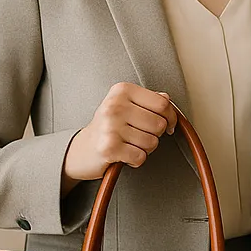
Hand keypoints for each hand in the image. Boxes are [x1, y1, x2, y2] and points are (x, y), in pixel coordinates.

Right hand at [61, 83, 175, 191]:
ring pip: (152, 142)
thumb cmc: (107, 127)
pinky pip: (140, 157)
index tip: (168, 123)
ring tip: (129, 144)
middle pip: (160, 124)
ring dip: (145, 148)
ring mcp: (110, 126)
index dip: (170, 116)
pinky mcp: (109, 148)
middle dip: (155, 134)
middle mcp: (115, 106)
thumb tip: (167, 99)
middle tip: (139, 135)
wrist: (80, 149)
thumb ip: (148, 100)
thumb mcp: (125, 105)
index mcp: (122, 90)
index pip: (163, 103)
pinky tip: (124, 153)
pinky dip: (136, 159)